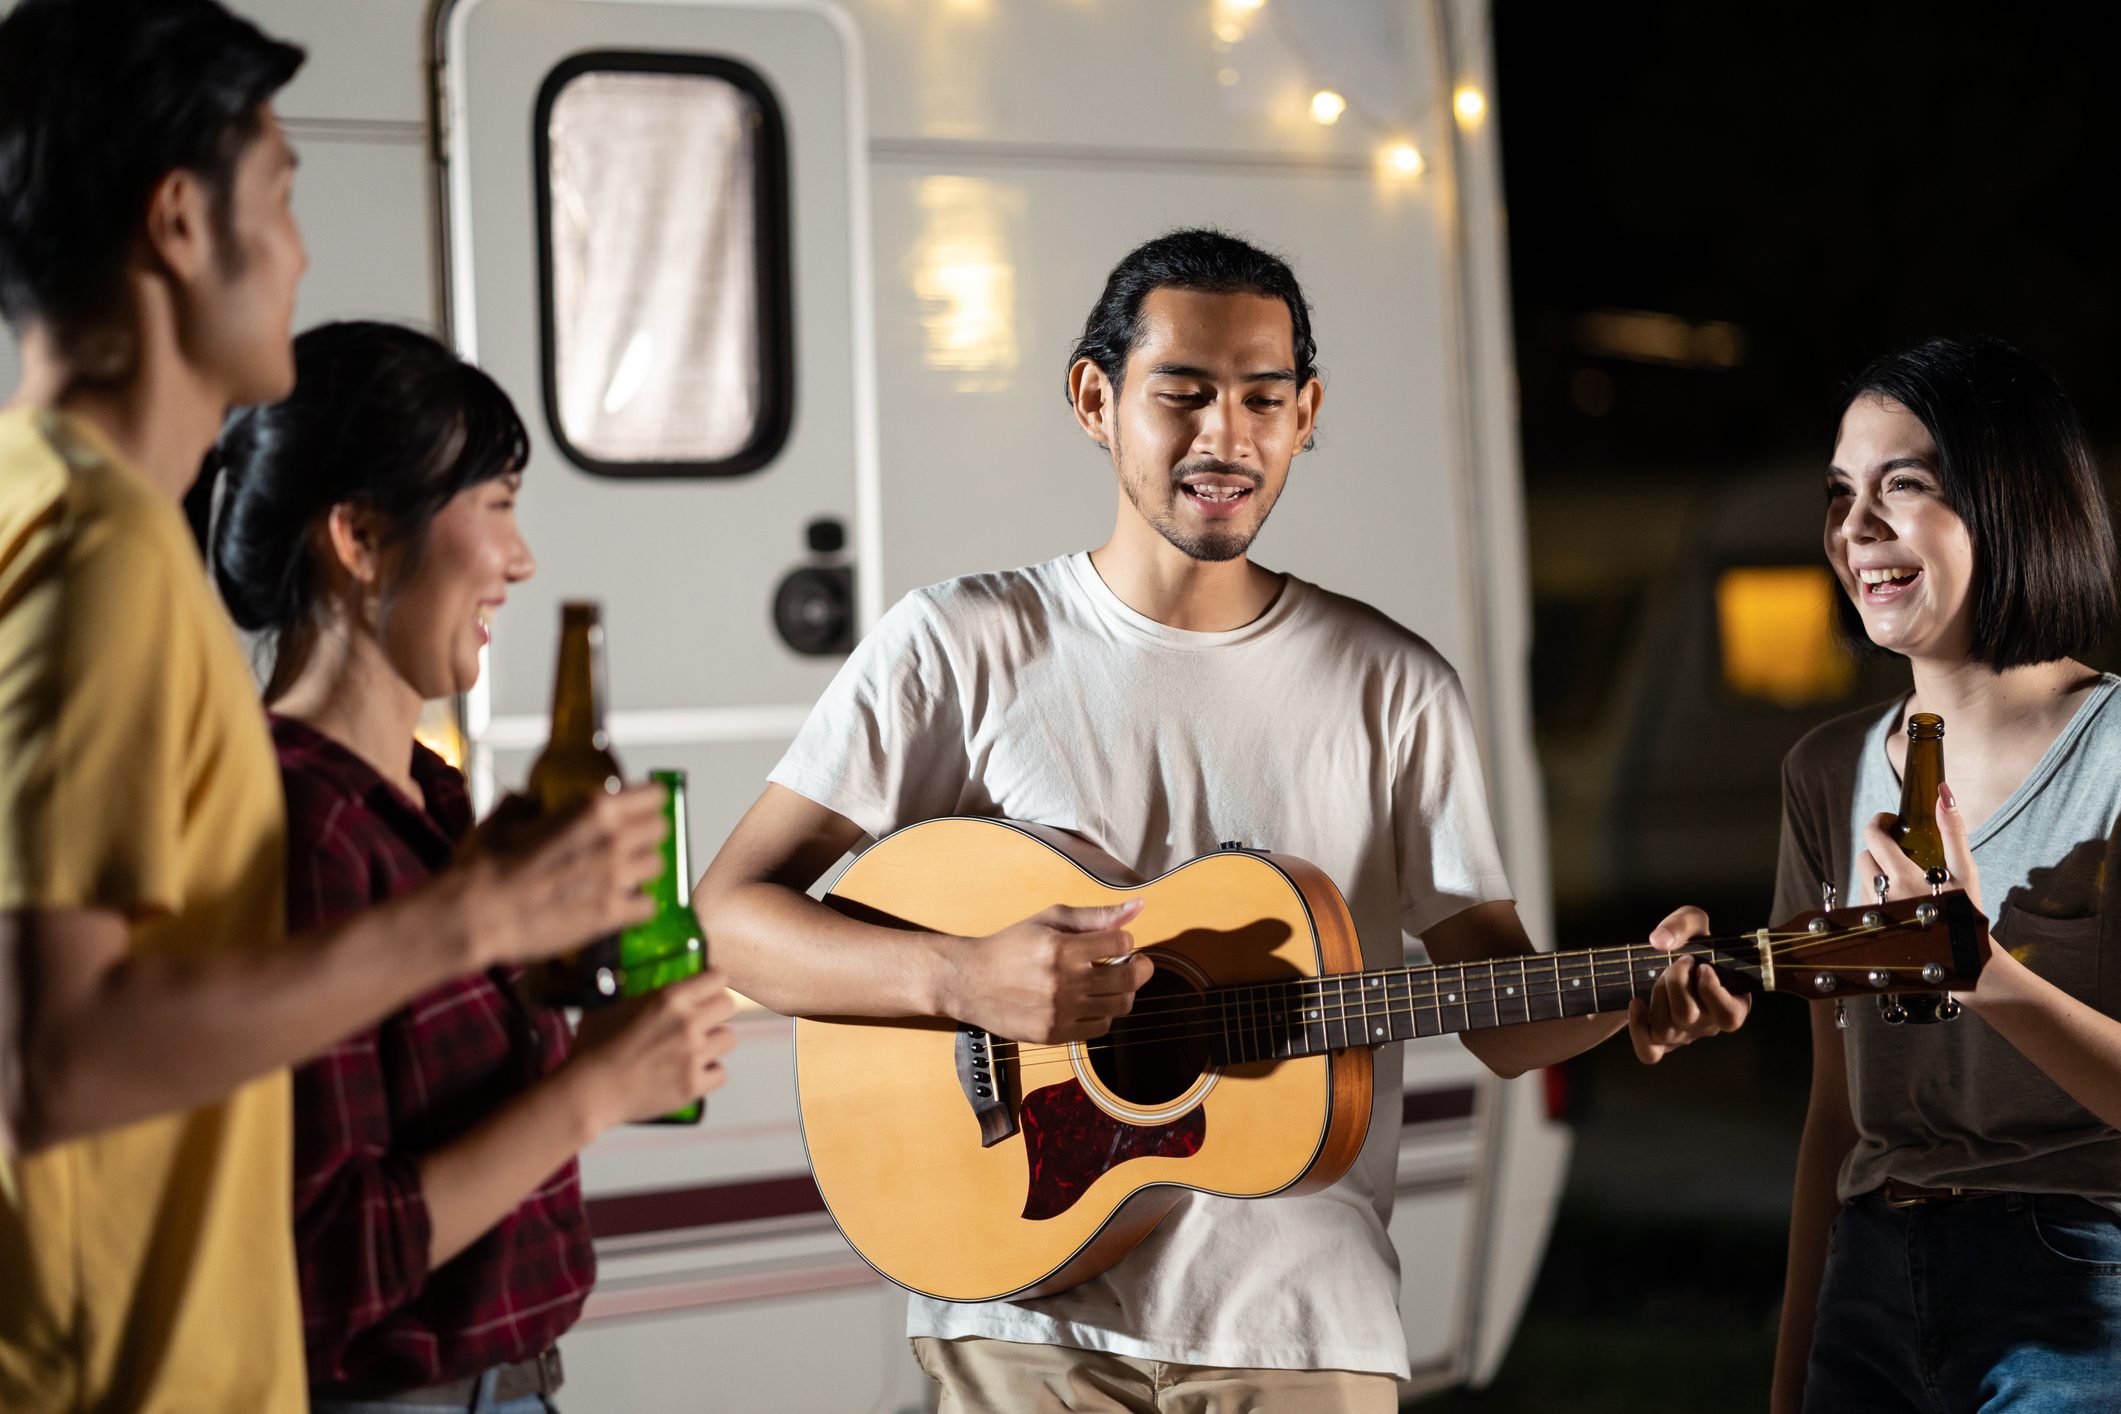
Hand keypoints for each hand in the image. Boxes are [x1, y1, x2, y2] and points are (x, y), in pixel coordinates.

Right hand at [460, 785, 667, 966]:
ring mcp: (615, 879)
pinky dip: (638, 905)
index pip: (653, 794)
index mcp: (593, 810)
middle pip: (661, 829)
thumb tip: (530, 801)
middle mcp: (612, 841)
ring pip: (658, 866)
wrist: (474, 915)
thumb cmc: (484, 869)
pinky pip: (647, 906)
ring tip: (625, 872)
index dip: (648, 799)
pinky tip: (621, 903)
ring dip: (643, 868)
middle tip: (632, 838)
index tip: (642, 805)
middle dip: (648, 832)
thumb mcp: (503, 818)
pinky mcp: (610, 915)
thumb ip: (526, 803)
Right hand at [567, 969, 737, 1128]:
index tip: (707, 989)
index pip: (717, 978)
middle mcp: (687, 1023)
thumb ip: (639, 994)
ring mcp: (693, 1055)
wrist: (587, 1092)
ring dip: (713, 1042)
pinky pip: (720, 1073)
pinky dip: (708, 1074)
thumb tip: (644, 984)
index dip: (712, 983)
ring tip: (693, 1048)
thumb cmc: (592, 1047)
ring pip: (729, 1038)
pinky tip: (690, 1072)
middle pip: (728, 1006)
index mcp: (669, 997)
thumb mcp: (612, 1006)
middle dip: (715, 1011)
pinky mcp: (694, 1085)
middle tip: (699, 1020)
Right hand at [943, 900, 1152, 1042]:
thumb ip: (1096, 916)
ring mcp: (1059, 1012)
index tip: (1119, 942)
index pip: (1121, 944)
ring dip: (1123, 991)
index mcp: (1062, 949)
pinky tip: (1091, 1001)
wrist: (971, 981)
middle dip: (1140, 968)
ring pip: (1118, 1006)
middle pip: (1128, 979)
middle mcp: (1063, 983)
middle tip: (1135, 963)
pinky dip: (1103, 1013)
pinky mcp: (1054, 1034)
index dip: (1125, 940)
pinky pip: (1099, 1028)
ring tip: (1111, 982)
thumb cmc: (1012, 945)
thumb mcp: (1050, 919)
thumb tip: (1138, 907)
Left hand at [1630, 905, 1751, 1063]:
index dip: (1712, 992)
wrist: (1669, 960)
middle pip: (1688, 1016)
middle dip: (1675, 982)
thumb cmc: (1692, 942)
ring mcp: (1685, 1035)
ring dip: (1657, 997)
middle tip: (1677, 963)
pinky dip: (1638, 1028)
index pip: (1730, 1016)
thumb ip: (1683, 923)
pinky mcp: (1662, 1041)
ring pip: (1666, 1030)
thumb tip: (1661, 942)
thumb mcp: (1694, 921)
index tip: (1702, 966)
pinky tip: (1636, 1002)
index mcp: (1733, 1003)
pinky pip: (1649, 1052)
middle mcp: (1710, 1025)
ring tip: (1660, 977)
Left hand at [1856, 783, 1983, 916]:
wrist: (1960, 954)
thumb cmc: (1965, 910)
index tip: (1892, 821)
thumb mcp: (1965, 871)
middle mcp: (1882, 895)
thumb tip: (1943, 793)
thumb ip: (1953, 831)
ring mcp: (1875, 912)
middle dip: (1880, 848)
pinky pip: (1864, 898)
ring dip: (1878, 871)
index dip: (1880, 822)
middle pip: (1864, 856)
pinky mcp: (1872, 926)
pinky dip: (1876, 891)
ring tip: (1904, 878)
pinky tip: (1898, 897)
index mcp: (1903, 878)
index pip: (1873, 837)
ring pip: (1862, 878)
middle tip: (1902, 850)